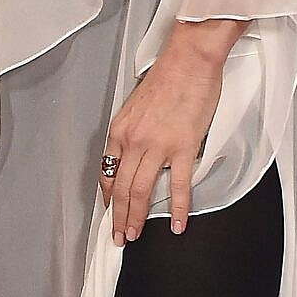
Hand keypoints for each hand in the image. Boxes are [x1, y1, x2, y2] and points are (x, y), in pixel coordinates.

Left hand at [98, 19, 246, 242]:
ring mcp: (157, 146)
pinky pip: (177, 186)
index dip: (107, 195)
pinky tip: (176, 225)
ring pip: (140, 191)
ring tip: (135, 235)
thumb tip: (134, 152)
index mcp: (120, 129)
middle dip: (117, 216)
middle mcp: (133, 141)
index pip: (107, 171)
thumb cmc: (167, 77)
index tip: (109, 210)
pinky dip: (176, 209)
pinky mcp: (182, 147)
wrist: (189, 60)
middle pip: (120, 187)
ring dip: (136, 217)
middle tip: (118, 236)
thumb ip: (132, 130)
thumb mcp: (136, 105)